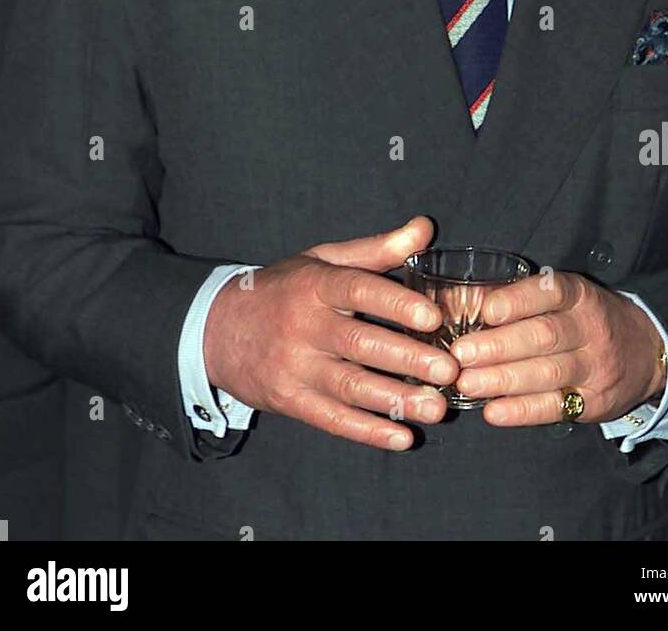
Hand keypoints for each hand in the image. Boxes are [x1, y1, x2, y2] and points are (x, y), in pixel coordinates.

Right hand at [203, 215, 458, 449]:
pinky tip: (402, 438)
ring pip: (351, 387)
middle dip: (408, 359)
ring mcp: (295, 367)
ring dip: (397, 401)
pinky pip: (333, 420)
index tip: (431, 316)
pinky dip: (369, 431)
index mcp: (316, 285)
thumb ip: (377, 249)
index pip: (357, 290)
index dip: (395, 303)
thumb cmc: (284, 289)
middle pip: (360, 344)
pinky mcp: (290, 401)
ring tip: (437, 408)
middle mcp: (304, 326)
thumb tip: (424, 228)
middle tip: (449, 370)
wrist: (218, 329)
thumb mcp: (323, 260)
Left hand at [450, 270, 664, 425]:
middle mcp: (590, 329)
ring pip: (548, 373)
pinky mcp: (594, 403)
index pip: (551, 292)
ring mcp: (595, 368)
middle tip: (460, 355)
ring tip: (466, 384)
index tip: (487, 310)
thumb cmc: (582, 318)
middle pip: (544, 336)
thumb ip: (509, 297)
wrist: (646, 351)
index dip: (519, 301)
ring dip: (503, 380)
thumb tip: (446, 298)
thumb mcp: (560, 297)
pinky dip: (523, 411)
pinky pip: (556, 408)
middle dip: (499, 346)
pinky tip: (493, 412)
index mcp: (578, 295)